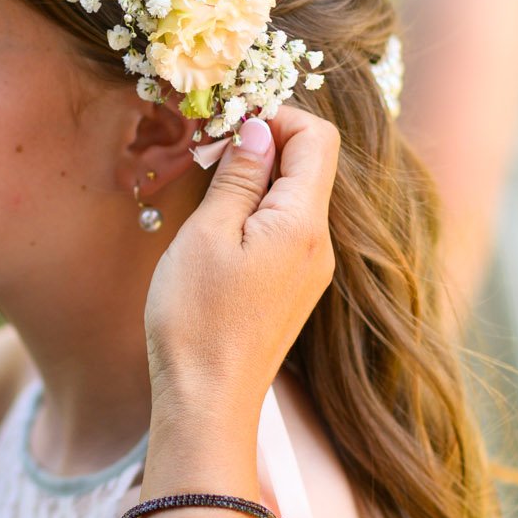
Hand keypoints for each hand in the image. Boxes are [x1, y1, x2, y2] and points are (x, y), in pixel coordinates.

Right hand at [146, 107, 338, 427]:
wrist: (208, 401)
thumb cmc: (197, 319)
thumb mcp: (207, 234)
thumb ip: (239, 176)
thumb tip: (258, 129)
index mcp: (302, 223)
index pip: (318, 138)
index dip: (276, 117)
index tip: (229, 125)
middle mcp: (320, 243)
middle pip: (312, 164)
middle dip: (265, 144)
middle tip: (211, 155)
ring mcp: (312, 268)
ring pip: (298, 196)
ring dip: (258, 179)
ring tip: (210, 191)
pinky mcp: (296, 288)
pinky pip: (288, 229)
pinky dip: (259, 211)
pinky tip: (220, 229)